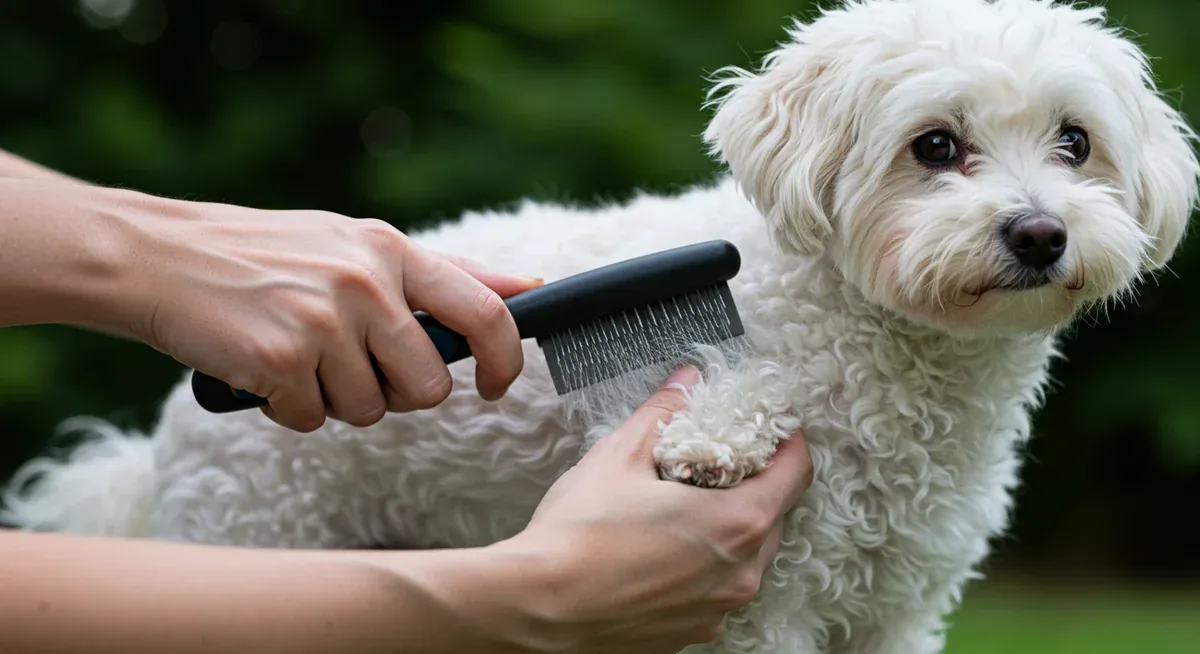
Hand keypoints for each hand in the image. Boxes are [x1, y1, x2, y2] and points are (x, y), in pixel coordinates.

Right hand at [119, 193, 542, 431]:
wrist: (161, 258)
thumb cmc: (268, 255)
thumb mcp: (357, 244)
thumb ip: (445, 272)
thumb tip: (529, 289)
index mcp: (391, 250)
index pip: (484, 311)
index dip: (504, 360)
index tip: (495, 386)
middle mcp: (365, 283)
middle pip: (428, 387)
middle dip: (398, 394)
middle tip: (354, 367)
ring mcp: (323, 321)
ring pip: (370, 411)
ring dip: (337, 400)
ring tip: (300, 356)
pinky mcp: (280, 360)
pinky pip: (313, 421)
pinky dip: (289, 410)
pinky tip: (265, 370)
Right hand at [501, 367, 813, 652]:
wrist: (537, 609)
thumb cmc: (578, 537)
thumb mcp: (620, 455)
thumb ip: (663, 412)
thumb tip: (686, 379)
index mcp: (737, 523)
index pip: (796, 473)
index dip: (788, 442)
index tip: (774, 426)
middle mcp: (741, 573)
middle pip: (774, 515)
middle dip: (756, 483)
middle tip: (722, 459)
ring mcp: (718, 609)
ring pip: (748, 556)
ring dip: (730, 527)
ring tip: (686, 504)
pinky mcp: (692, 632)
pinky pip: (717, 589)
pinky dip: (705, 564)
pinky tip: (664, 548)